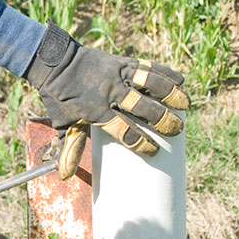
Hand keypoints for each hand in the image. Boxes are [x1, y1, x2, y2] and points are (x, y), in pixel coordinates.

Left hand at [25, 21, 189, 179]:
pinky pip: (148, 66)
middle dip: (163, 121)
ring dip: (171, 94)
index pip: (123, 130)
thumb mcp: (63, 124)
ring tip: (185, 105)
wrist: (53, 62)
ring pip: (151, 83)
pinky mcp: (122, 62)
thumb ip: (70, 148)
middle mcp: (109, 93)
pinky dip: (166, 73)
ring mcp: (118, 75)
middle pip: (143, 108)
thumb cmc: (59, 98)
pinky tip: (180, 81)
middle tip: (175, 130)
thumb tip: (65, 177)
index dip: (140, 143)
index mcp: (95, 112)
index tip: (153, 152)